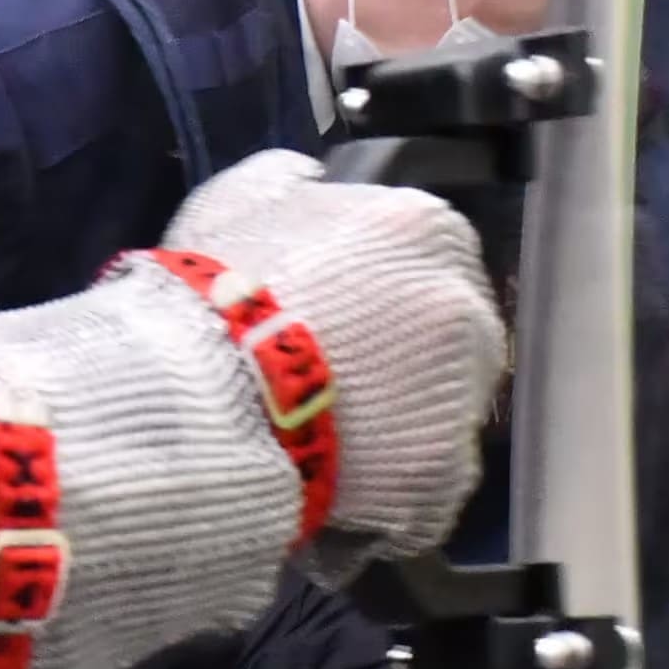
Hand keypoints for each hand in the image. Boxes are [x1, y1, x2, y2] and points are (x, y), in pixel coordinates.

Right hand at [154, 150, 505, 577]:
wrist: (204, 393)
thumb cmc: (221, 289)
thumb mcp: (243, 198)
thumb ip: (296, 184)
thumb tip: (315, 183)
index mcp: (424, 227)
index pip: (431, 254)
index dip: (383, 291)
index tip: (345, 319)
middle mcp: (463, 303)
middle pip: (449, 332)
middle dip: (404, 354)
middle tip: (336, 377)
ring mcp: (462, 393)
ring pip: (445, 408)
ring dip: (402, 419)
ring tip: (332, 434)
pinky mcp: (444, 470)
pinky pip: (431, 481)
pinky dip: (395, 485)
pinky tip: (343, 480)